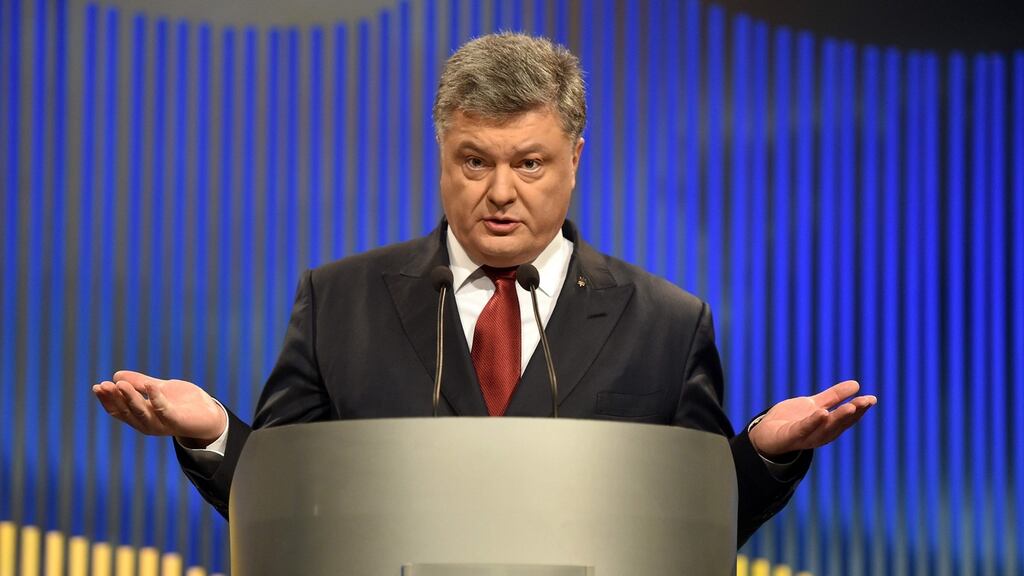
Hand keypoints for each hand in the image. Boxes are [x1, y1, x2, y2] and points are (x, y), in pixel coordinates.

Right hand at [92, 370, 226, 446]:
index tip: (97, 386)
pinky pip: (164, 410)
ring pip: (141, 412)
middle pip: (126, 412)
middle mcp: (147, 423)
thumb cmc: (183, 403)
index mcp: (141, 416)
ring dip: (130, 398)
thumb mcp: (159, 389)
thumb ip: (140, 383)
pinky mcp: (176, 421)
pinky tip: (151, 385)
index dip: (107, 400)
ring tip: (120, 384)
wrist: (209, 414)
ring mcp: (161, 424)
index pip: (118, 410)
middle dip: (114, 398)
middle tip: (104, 385)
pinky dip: (156, 398)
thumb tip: (116, 375)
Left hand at [748, 380, 875, 458]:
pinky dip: (813, 423)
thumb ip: (833, 396)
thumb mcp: (813, 404)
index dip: (860, 410)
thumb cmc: (790, 420)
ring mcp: (806, 437)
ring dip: (838, 418)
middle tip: (866, 401)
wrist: (765, 433)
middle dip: (853, 413)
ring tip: (851, 406)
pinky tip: (822, 413)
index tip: (872, 399)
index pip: (846, 419)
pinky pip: (803, 429)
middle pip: (839, 424)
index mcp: (827, 426)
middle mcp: (820, 434)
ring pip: (825, 428)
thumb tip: (856, 384)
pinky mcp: (791, 436)